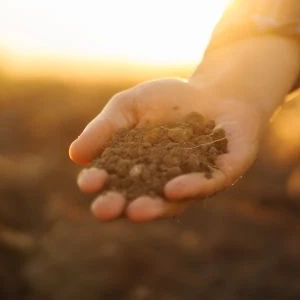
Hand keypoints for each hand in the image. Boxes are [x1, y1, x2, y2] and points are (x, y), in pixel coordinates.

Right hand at [69, 77, 268, 221]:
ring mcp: (195, 182)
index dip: (99, 184)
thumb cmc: (169, 100)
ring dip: (154, 208)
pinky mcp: (225, 173)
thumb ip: (104, 130)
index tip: (88, 182)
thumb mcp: (128, 107)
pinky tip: (174, 188)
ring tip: (136, 211)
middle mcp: (164, 185)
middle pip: (138, 201)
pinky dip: (190, 188)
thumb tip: (75, 156)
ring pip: (174, 202)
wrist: (218, 88)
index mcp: (137, 172)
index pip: (112, 182)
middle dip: (121, 207)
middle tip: (105, 209)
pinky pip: (207, 185)